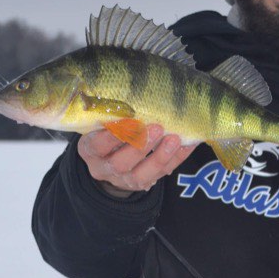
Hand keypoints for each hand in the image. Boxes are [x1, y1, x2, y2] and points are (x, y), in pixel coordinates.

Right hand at [78, 125, 196, 195]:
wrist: (108, 163)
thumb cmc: (106, 133)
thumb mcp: (99, 125)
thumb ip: (110, 115)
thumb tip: (131, 94)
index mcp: (90, 151)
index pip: (97, 146)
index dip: (110, 137)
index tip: (126, 121)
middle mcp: (105, 168)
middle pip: (120, 163)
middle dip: (139, 146)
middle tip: (156, 128)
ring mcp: (124, 180)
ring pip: (141, 174)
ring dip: (159, 156)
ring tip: (174, 139)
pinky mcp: (143, 183)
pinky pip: (162, 173)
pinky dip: (176, 158)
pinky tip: (188, 144)